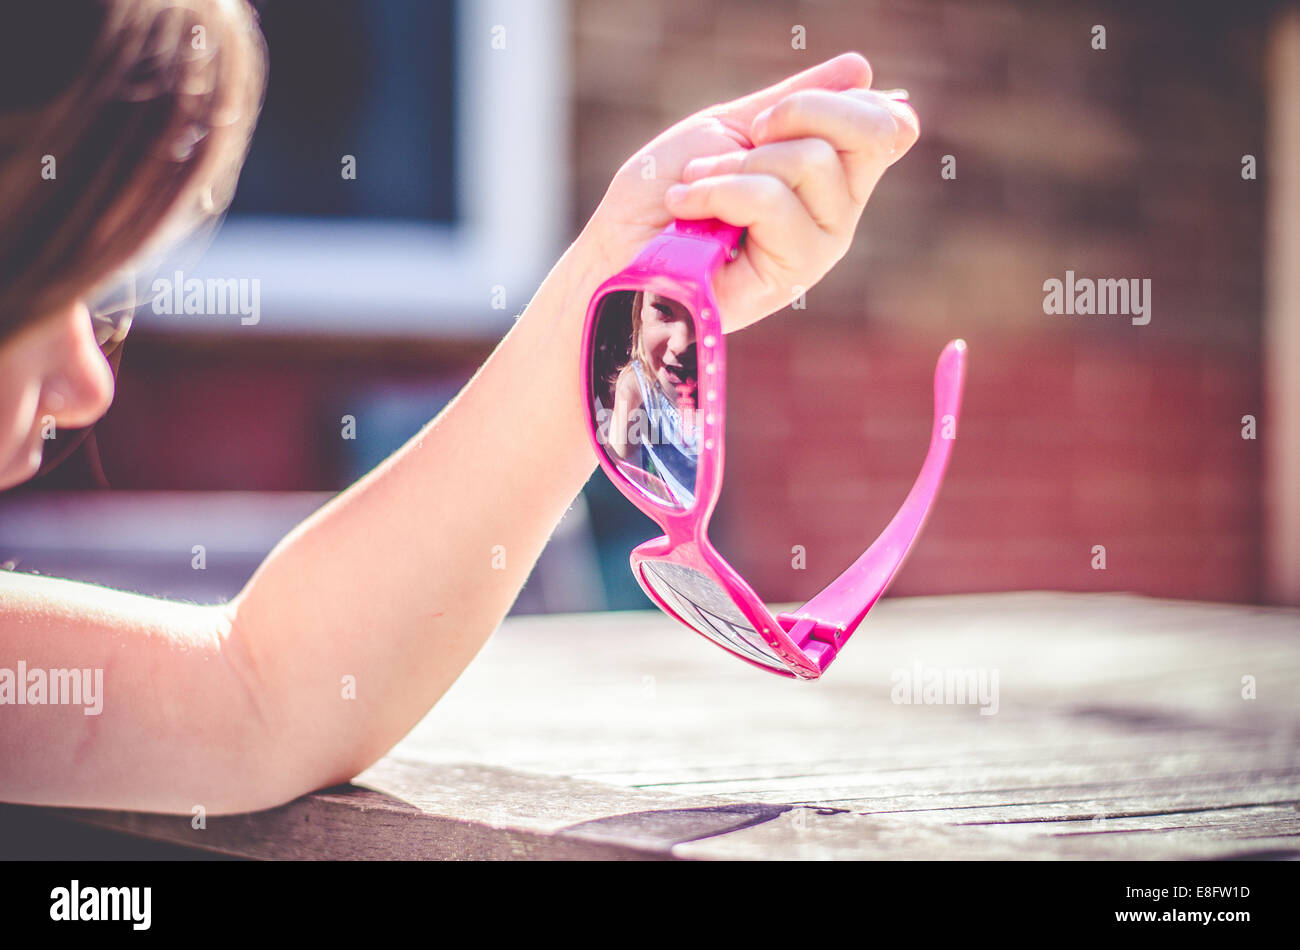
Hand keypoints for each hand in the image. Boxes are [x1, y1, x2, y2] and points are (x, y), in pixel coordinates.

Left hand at [579, 52, 918, 332]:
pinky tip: (686, 208)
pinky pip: (772, 201)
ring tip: (695, 187)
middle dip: (789, 116)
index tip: (773, 118)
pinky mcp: (790, 276)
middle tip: (740, 143)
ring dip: (734, 164)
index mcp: (832, 178)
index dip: (845, 103)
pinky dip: (717, 190)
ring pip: (812, 163)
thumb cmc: (665, 190)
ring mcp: (818, 248)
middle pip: (868, 133)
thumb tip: (862, 69)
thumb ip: (792, 103)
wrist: (617, 246)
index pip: (891, 129)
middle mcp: (837, 215)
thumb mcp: (731, 128)